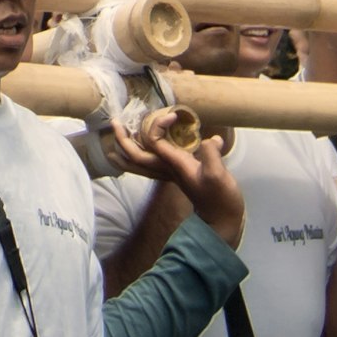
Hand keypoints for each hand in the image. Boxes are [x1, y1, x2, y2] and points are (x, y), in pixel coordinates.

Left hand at [104, 117, 245, 249]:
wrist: (222, 220)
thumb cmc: (220, 199)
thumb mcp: (219, 176)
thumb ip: (212, 155)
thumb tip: (212, 138)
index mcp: (175, 165)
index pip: (153, 142)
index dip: (156, 125)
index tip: (172, 115)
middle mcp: (167, 170)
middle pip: (135, 156)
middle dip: (122, 140)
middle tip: (115, 122)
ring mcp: (170, 174)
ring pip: (139, 162)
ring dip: (126, 149)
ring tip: (118, 134)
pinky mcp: (177, 175)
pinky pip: (150, 164)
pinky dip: (140, 153)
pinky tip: (142, 145)